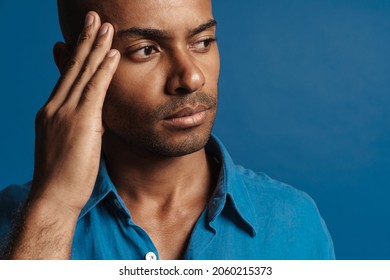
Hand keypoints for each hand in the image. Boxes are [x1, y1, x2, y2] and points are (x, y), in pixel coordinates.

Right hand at [31, 12, 119, 214]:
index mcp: (52, 111)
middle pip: (72, 67)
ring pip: (82, 72)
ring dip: (95, 47)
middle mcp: (55, 106)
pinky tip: (111, 53)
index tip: (84, 36)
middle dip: (84, 40)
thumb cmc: (64, 176)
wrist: (54, 196)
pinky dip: (103, 69)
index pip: (67, 76)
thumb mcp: (71, 144)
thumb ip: (83, 126)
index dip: (77, 53)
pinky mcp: (79, 121)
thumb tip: (95, 118)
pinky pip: (94, 89)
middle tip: (93, 18)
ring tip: (105, 25)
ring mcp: (65, 112)